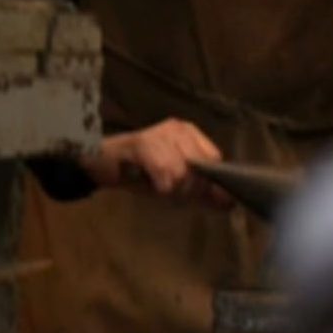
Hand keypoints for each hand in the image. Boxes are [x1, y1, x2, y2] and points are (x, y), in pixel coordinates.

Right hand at [81, 119, 237, 208]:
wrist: (102, 165)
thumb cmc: (141, 173)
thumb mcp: (176, 184)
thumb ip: (203, 193)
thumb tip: (230, 204)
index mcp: (191, 134)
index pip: (214, 159)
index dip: (207, 183)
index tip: (191, 195)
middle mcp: (179, 129)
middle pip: (200, 167)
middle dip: (187, 189)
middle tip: (167, 191)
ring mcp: (161, 133)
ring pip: (183, 172)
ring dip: (171, 189)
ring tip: (157, 186)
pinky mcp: (142, 142)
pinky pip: (164, 172)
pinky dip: (160, 186)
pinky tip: (150, 183)